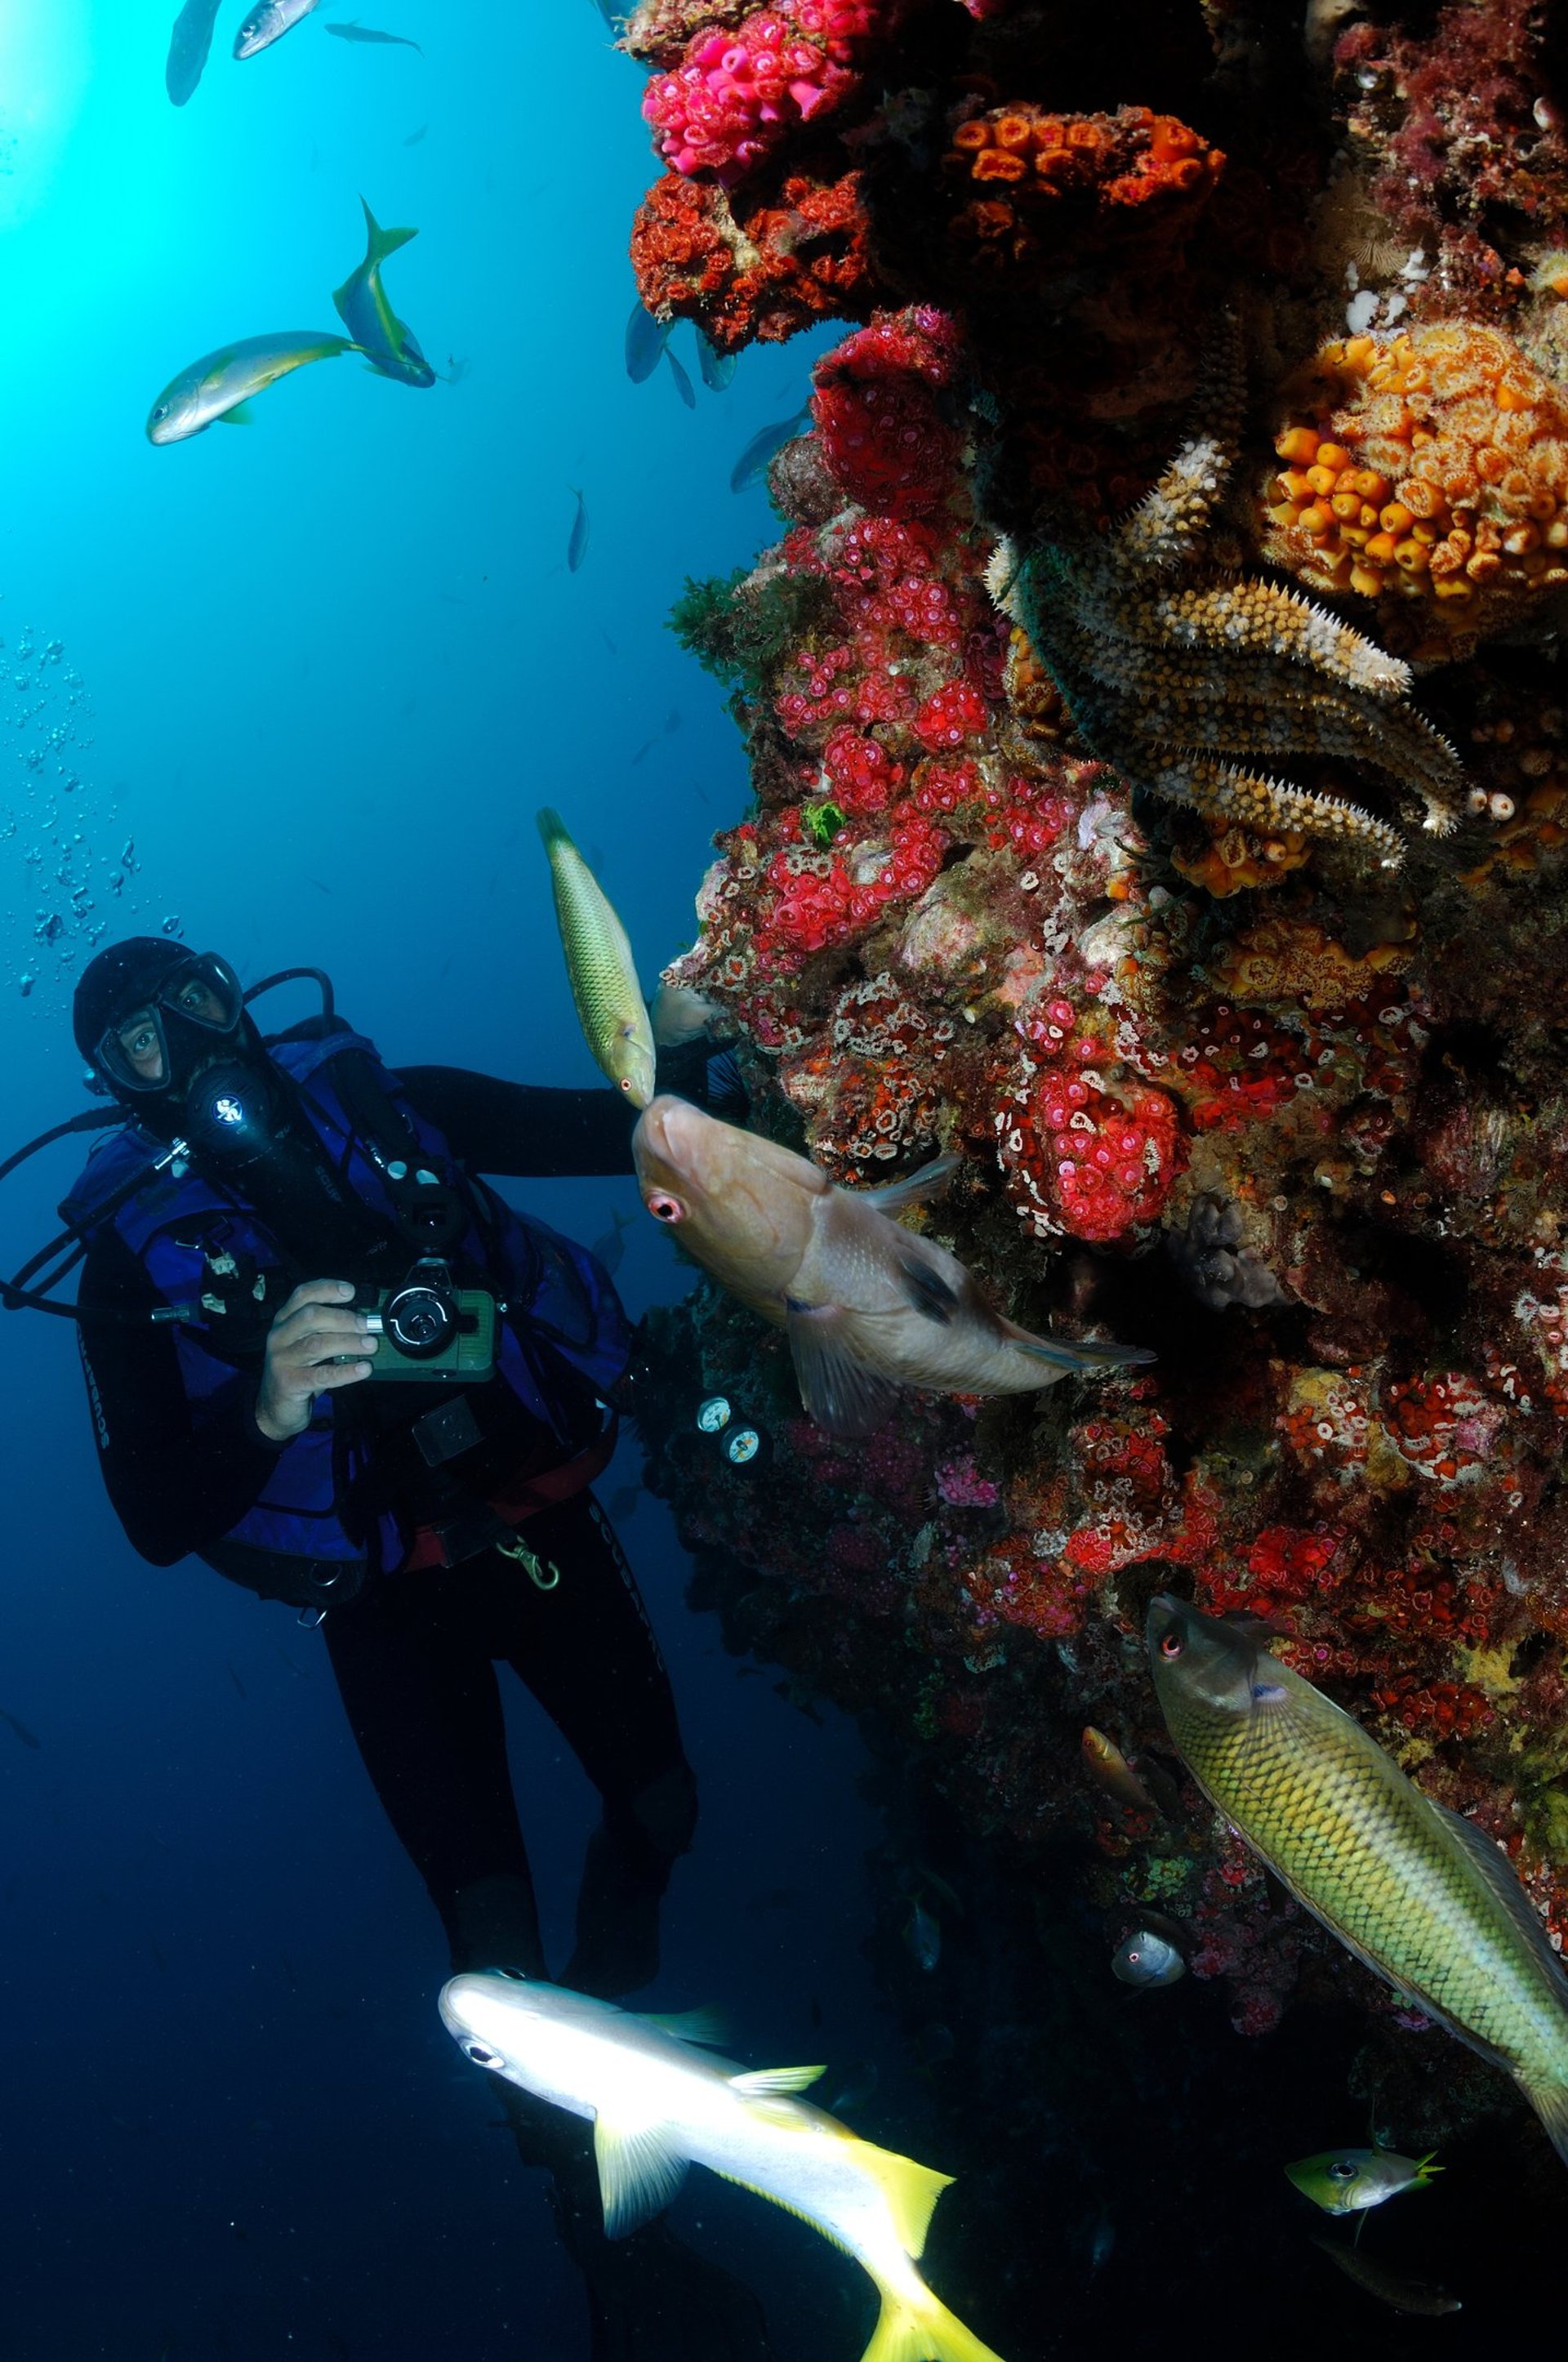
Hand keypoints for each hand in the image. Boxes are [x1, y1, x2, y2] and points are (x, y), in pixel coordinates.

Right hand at [255, 1279, 377, 1442]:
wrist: (274, 1408)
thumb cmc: (299, 1370)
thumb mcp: (306, 1343)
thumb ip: (326, 1328)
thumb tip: (364, 1319)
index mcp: (284, 1320)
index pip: (302, 1295)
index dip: (327, 1289)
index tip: (351, 1291)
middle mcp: (279, 1336)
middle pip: (310, 1317)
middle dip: (342, 1318)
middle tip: (367, 1325)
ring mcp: (281, 1359)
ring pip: (317, 1344)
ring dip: (348, 1342)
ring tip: (371, 1345)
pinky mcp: (289, 1383)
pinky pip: (321, 1375)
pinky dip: (346, 1371)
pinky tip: (364, 1369)